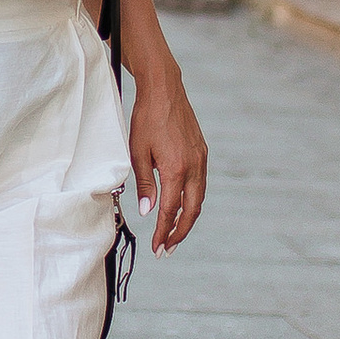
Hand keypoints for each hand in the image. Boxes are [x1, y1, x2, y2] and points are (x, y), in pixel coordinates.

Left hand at [129, 67, 206, 252]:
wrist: (164, 90)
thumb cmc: (146, 118)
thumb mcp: (138, 153)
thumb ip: (145, 184)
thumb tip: (149, 211)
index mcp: (176, 168)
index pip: (169, 210)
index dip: (163, 232)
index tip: (157, 247)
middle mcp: (194, 166)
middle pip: (191, 210)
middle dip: (179, 233)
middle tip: (167, 249)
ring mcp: (201, 159)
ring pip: (198, 198)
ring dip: (186, 218)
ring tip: (173, 232)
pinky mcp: (202, 152)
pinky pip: (199, 184)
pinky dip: (191, 200)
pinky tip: (180, 205)